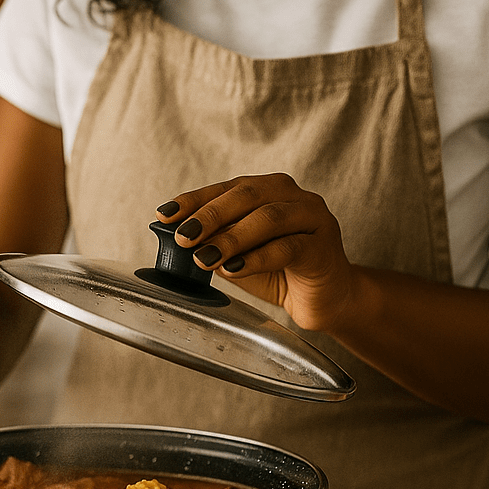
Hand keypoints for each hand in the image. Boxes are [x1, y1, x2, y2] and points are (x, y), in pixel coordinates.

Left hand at [155, 173, 358, 332]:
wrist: (323, 300)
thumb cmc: (278, 273)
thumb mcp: (237, 255)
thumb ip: (214, 242)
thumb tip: (176, 238)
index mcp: (269, 190)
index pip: (226, 188)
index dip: (193, 200)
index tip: (164, 215)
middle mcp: (292, 197)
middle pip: (248, 195)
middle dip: (210, 215)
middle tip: (183, 237)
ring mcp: (313, 218)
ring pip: (268, 219)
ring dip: (231, 238)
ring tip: (203, 257)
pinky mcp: (324, 247)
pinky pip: (288, 249)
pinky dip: (257, 259)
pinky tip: (234, 269)